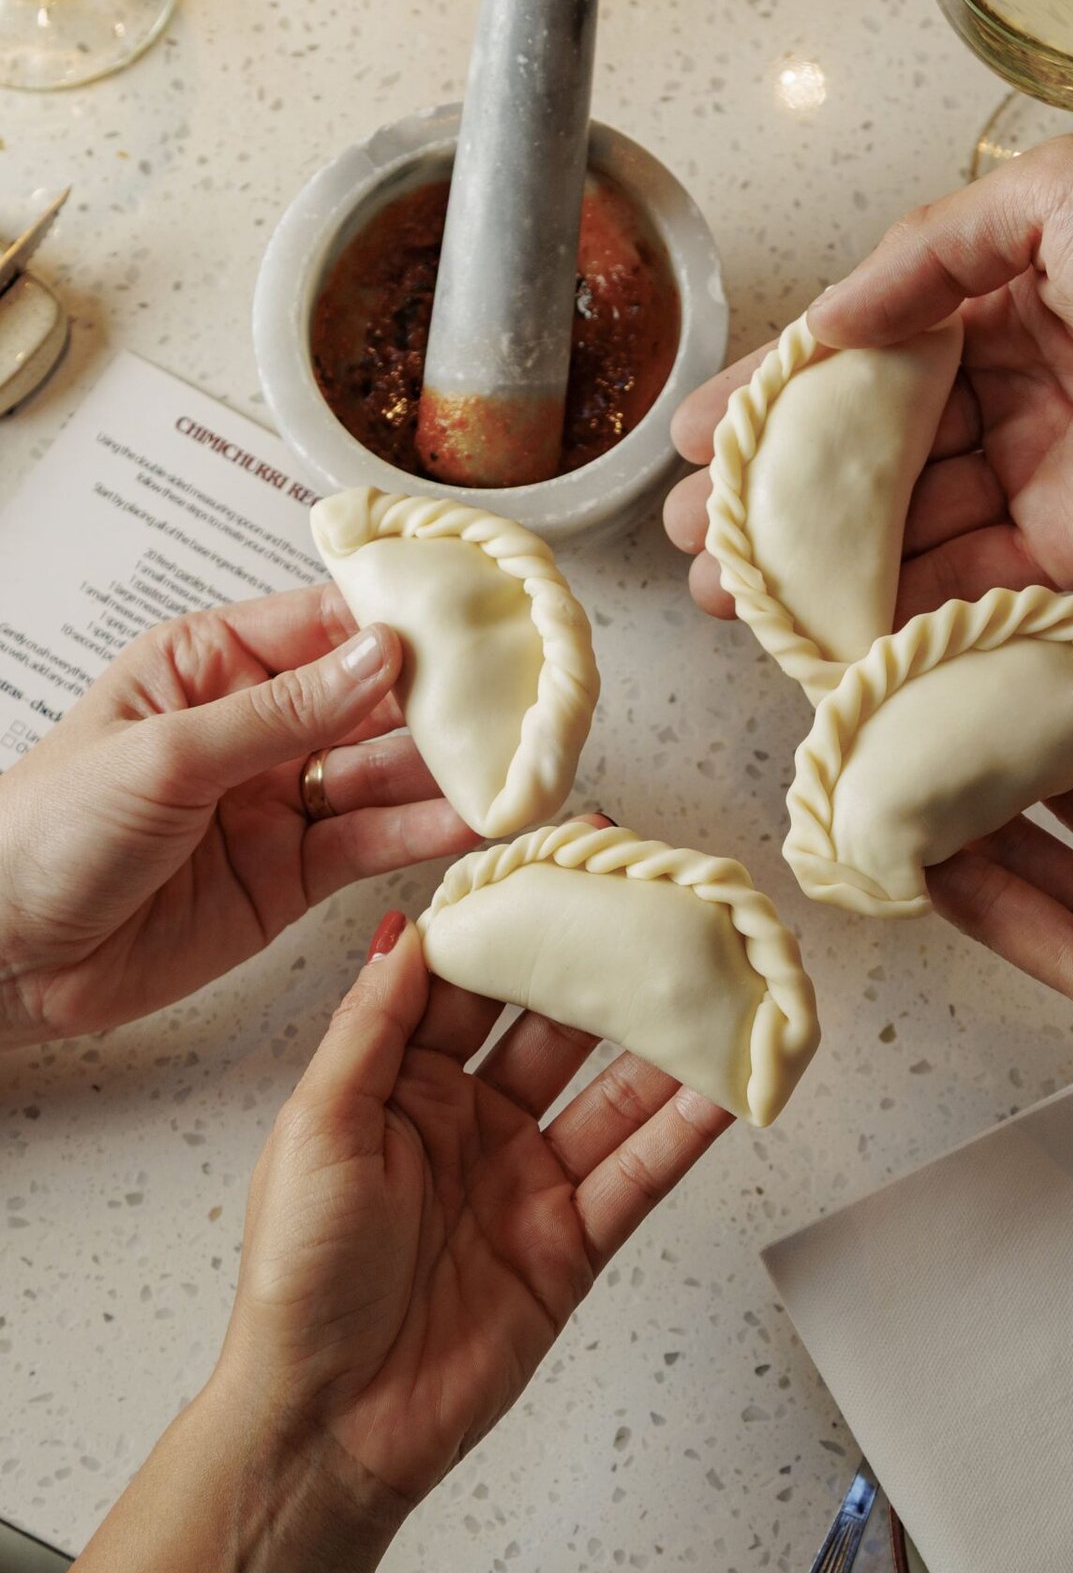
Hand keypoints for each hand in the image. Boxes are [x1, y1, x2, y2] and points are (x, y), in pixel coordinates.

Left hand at [0, 584, 473, 1046]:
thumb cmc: (45, 832)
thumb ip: (282, 711)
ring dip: (447, 769)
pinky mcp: (290, 876)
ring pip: (382, 774)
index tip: (475, 618)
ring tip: (516, 761)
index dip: (400, 619)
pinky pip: (370, 843)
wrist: (5, 954)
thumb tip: (378, 655)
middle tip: (521, 695)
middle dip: (443, 698)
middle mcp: (252, 727)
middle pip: (370, 699)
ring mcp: (276, 802)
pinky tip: (472, 819)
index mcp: (208, 664)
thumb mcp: (166, 752)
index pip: (323, 622)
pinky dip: (423, 833)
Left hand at [212, 914, 731, 1514]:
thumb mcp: (317, 1129)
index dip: (516, 919)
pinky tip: (728, 1085)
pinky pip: (639, 1172)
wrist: (329, 1421)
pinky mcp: (572, 1241)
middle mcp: (469, 1121)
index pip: (471, 979)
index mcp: (397, 1083)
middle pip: (555, 1024)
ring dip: (669, 1041)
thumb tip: (409, 928)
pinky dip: (686, 1130)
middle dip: (608, 966)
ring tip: (726, 981)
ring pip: (613, 1092)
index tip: (564, 857)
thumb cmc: (299, 1280)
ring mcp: (527, 1179)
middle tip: (669, 905)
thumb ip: (373, 1027)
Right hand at [665, 134, 1072, 611]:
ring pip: (898, 533)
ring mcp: (1028, 481)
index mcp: (987, 305)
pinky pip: (962, 587)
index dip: (770, 403)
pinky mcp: (1067, 559)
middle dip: (771, 502)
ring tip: (731, 596)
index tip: (693, 442)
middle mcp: (999, 396)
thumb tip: (830, 321)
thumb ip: (934, 248)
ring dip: (813, 569)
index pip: (854, 361)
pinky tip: (827, 633)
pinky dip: (894, 612)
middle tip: (694, 541)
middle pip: (861, 459)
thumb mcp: (1060, 201)